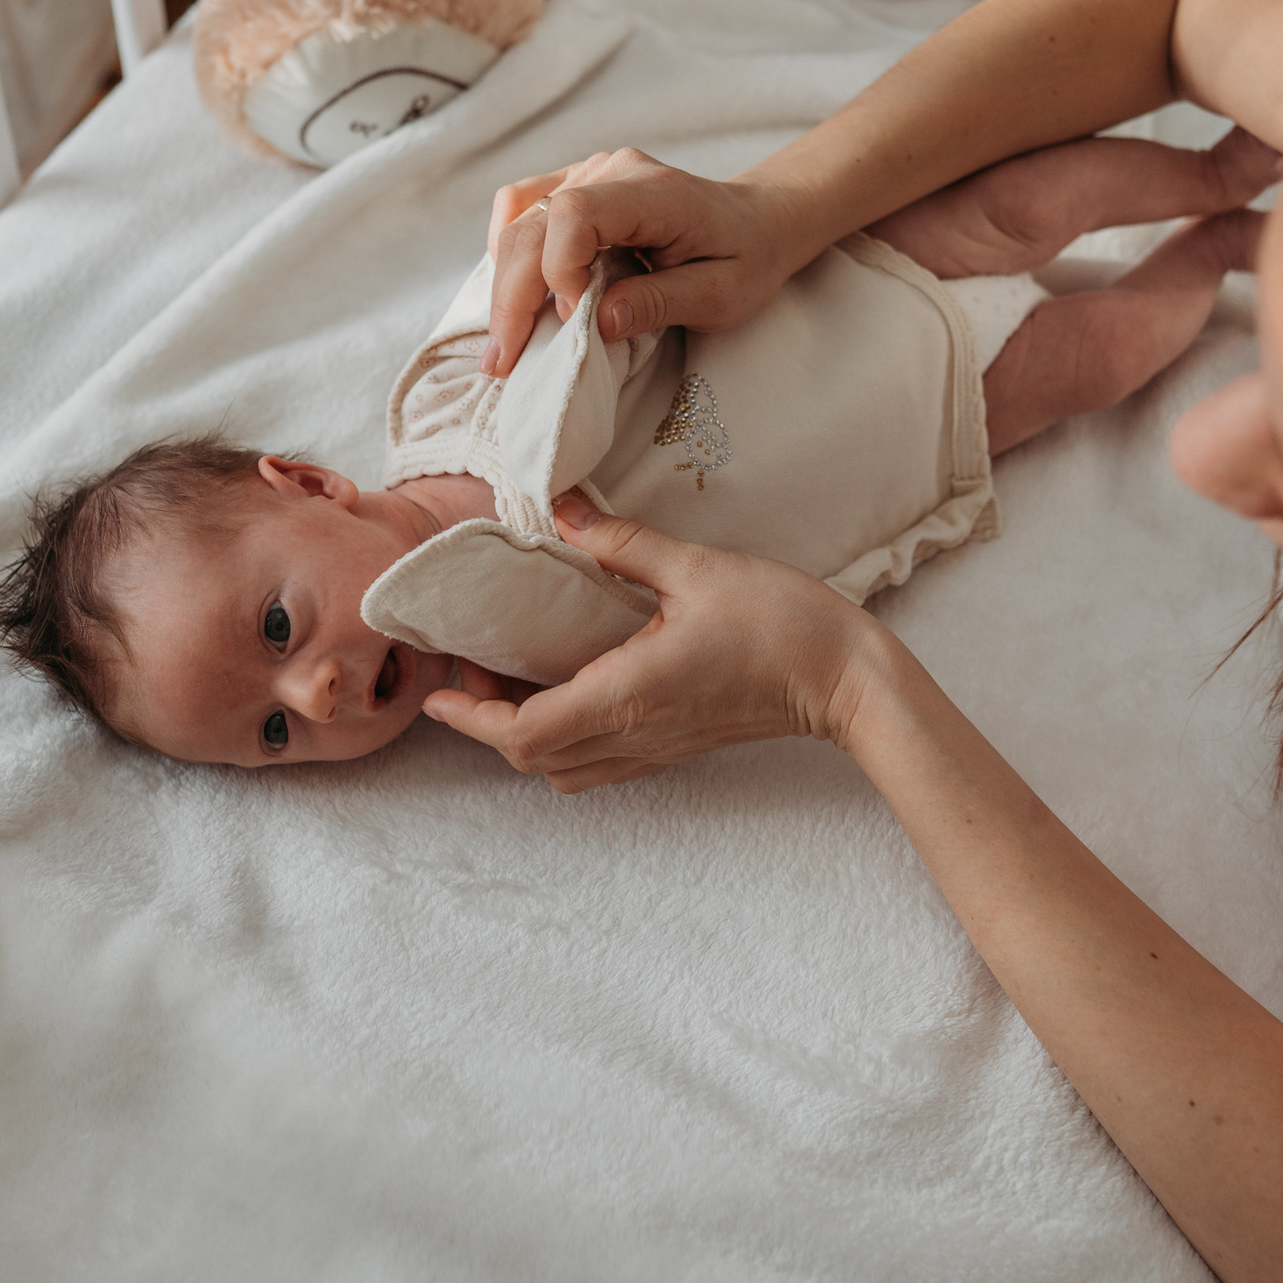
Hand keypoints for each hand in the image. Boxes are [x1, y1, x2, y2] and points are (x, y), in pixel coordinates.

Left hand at [420, 499, 894, 790]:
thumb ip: (622, 543)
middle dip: (485, 724)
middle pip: (532, 761)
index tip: (438, 688)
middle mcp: (632, 735)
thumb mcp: (696, 567)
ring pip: (562, 771)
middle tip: (469, 668)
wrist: (845, 680)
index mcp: (626, 695)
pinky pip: (596, 766)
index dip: (470, 717)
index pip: (523, 733)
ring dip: (521, 737)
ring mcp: (654, 751)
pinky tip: (562, 694)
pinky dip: (561, 743)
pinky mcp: (672, 749)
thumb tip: (565, 510)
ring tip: (506, 682)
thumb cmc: (780, 623)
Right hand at [481, 149, 808, 374]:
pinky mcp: (573, 185)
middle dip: (513, 296)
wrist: (756, 222)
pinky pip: (521, 210)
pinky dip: (509, 255)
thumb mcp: (721, 295)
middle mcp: (611, 171)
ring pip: (518, 219)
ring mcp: (588, 173)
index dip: (560, 269)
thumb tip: (599, 322)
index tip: (573, 321)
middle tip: (503, 362)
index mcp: (655, 192)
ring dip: (503, 283)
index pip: (577, 214)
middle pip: (534, 222)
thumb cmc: (745, 259)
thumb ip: (661, 303)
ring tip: (504, 343)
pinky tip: (515, 297)